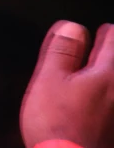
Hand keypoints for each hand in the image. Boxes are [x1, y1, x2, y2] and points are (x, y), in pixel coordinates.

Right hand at [21, 20, 113, 147]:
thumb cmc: (58, 126)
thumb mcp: (49, 79)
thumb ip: (61, 50)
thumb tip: (71, 26)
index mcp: (107, 74)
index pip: (112, 40)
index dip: (104, 32)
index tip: (101, 31)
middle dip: (110, 54)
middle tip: (104, 46)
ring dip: (107, 78)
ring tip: (99, 75)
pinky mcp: (113, 130)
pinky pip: (111, 106)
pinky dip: (108, 99)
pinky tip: (98, 102)